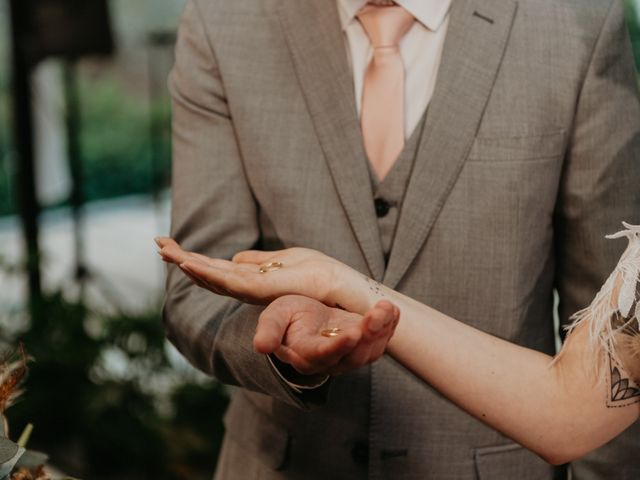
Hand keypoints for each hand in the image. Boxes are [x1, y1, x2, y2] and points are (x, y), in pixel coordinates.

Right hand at [155, 238, 365, 312]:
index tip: (170, 244)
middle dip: (183, 259)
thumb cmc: (321, 275)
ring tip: (165, 251)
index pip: (217, 268)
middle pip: (210, 273)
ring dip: (189, 264)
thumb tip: (233, 258)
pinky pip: (230, 281)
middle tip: (157, 244)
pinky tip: (191, 263)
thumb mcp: (287, 260)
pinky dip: (208, 272)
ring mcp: (256, 290)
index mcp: (255, 278)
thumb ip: (258, 262)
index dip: (194, 258)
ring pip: (215, 277)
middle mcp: (251, 288)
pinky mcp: (264, 291)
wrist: (346, 291)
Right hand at [255, 295, 398, 375]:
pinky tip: (392, 310)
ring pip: (370, 351)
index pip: (323, 355)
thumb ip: (269, 330)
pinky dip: (389, 326)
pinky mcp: (362, 348)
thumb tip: (260, 346)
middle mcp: (328, 361)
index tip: (353, 334)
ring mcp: (347, 356)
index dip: (338, 346)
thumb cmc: (286, 315)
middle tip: (378, 312)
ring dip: (382, 330)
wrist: (302, 318)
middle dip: (369, 334)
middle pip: (353, 355)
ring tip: (386, 307)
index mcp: (305, 354)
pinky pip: (380, 343)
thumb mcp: (273, 316)